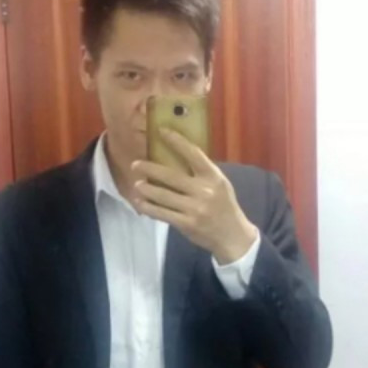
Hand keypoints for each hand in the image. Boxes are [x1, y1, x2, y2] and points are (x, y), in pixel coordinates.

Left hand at [131, 128, 257, 263]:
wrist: (233, 236)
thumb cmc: (224, 206)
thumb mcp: (220, 184)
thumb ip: (202, 173)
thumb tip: (176, 156)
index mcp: (214, 177)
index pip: (193, 154)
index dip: (177, 141)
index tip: (161, 131)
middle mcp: (204, 191)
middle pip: (171, 176)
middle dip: (150, 169)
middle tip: (135, 164)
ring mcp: (195, 209)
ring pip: (163, 196)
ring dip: (146, 189)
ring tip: (137, 184)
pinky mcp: (186, 224)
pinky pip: (163, 214)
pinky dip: (149, 208)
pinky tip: (141, 203)